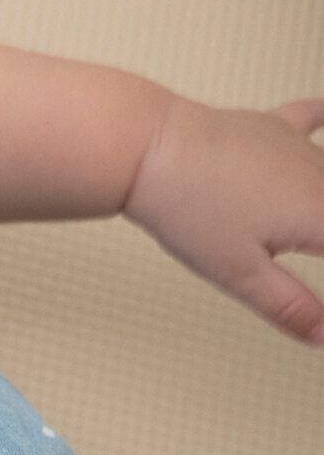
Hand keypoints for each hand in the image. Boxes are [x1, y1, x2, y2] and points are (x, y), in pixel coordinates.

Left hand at [123, 95, 323, 345]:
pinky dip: (323, 121)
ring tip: (307, 221)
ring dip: (321, 200)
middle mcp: (321, 178)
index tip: (317, 307)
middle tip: (303, 246)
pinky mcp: (269, 127)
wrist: (148, 150)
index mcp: (322, 217)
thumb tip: (323, 337)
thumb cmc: (188, 209)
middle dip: (320, 236)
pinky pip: (309, 118)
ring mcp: (297, 148)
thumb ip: (289, 306)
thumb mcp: (239, 274)